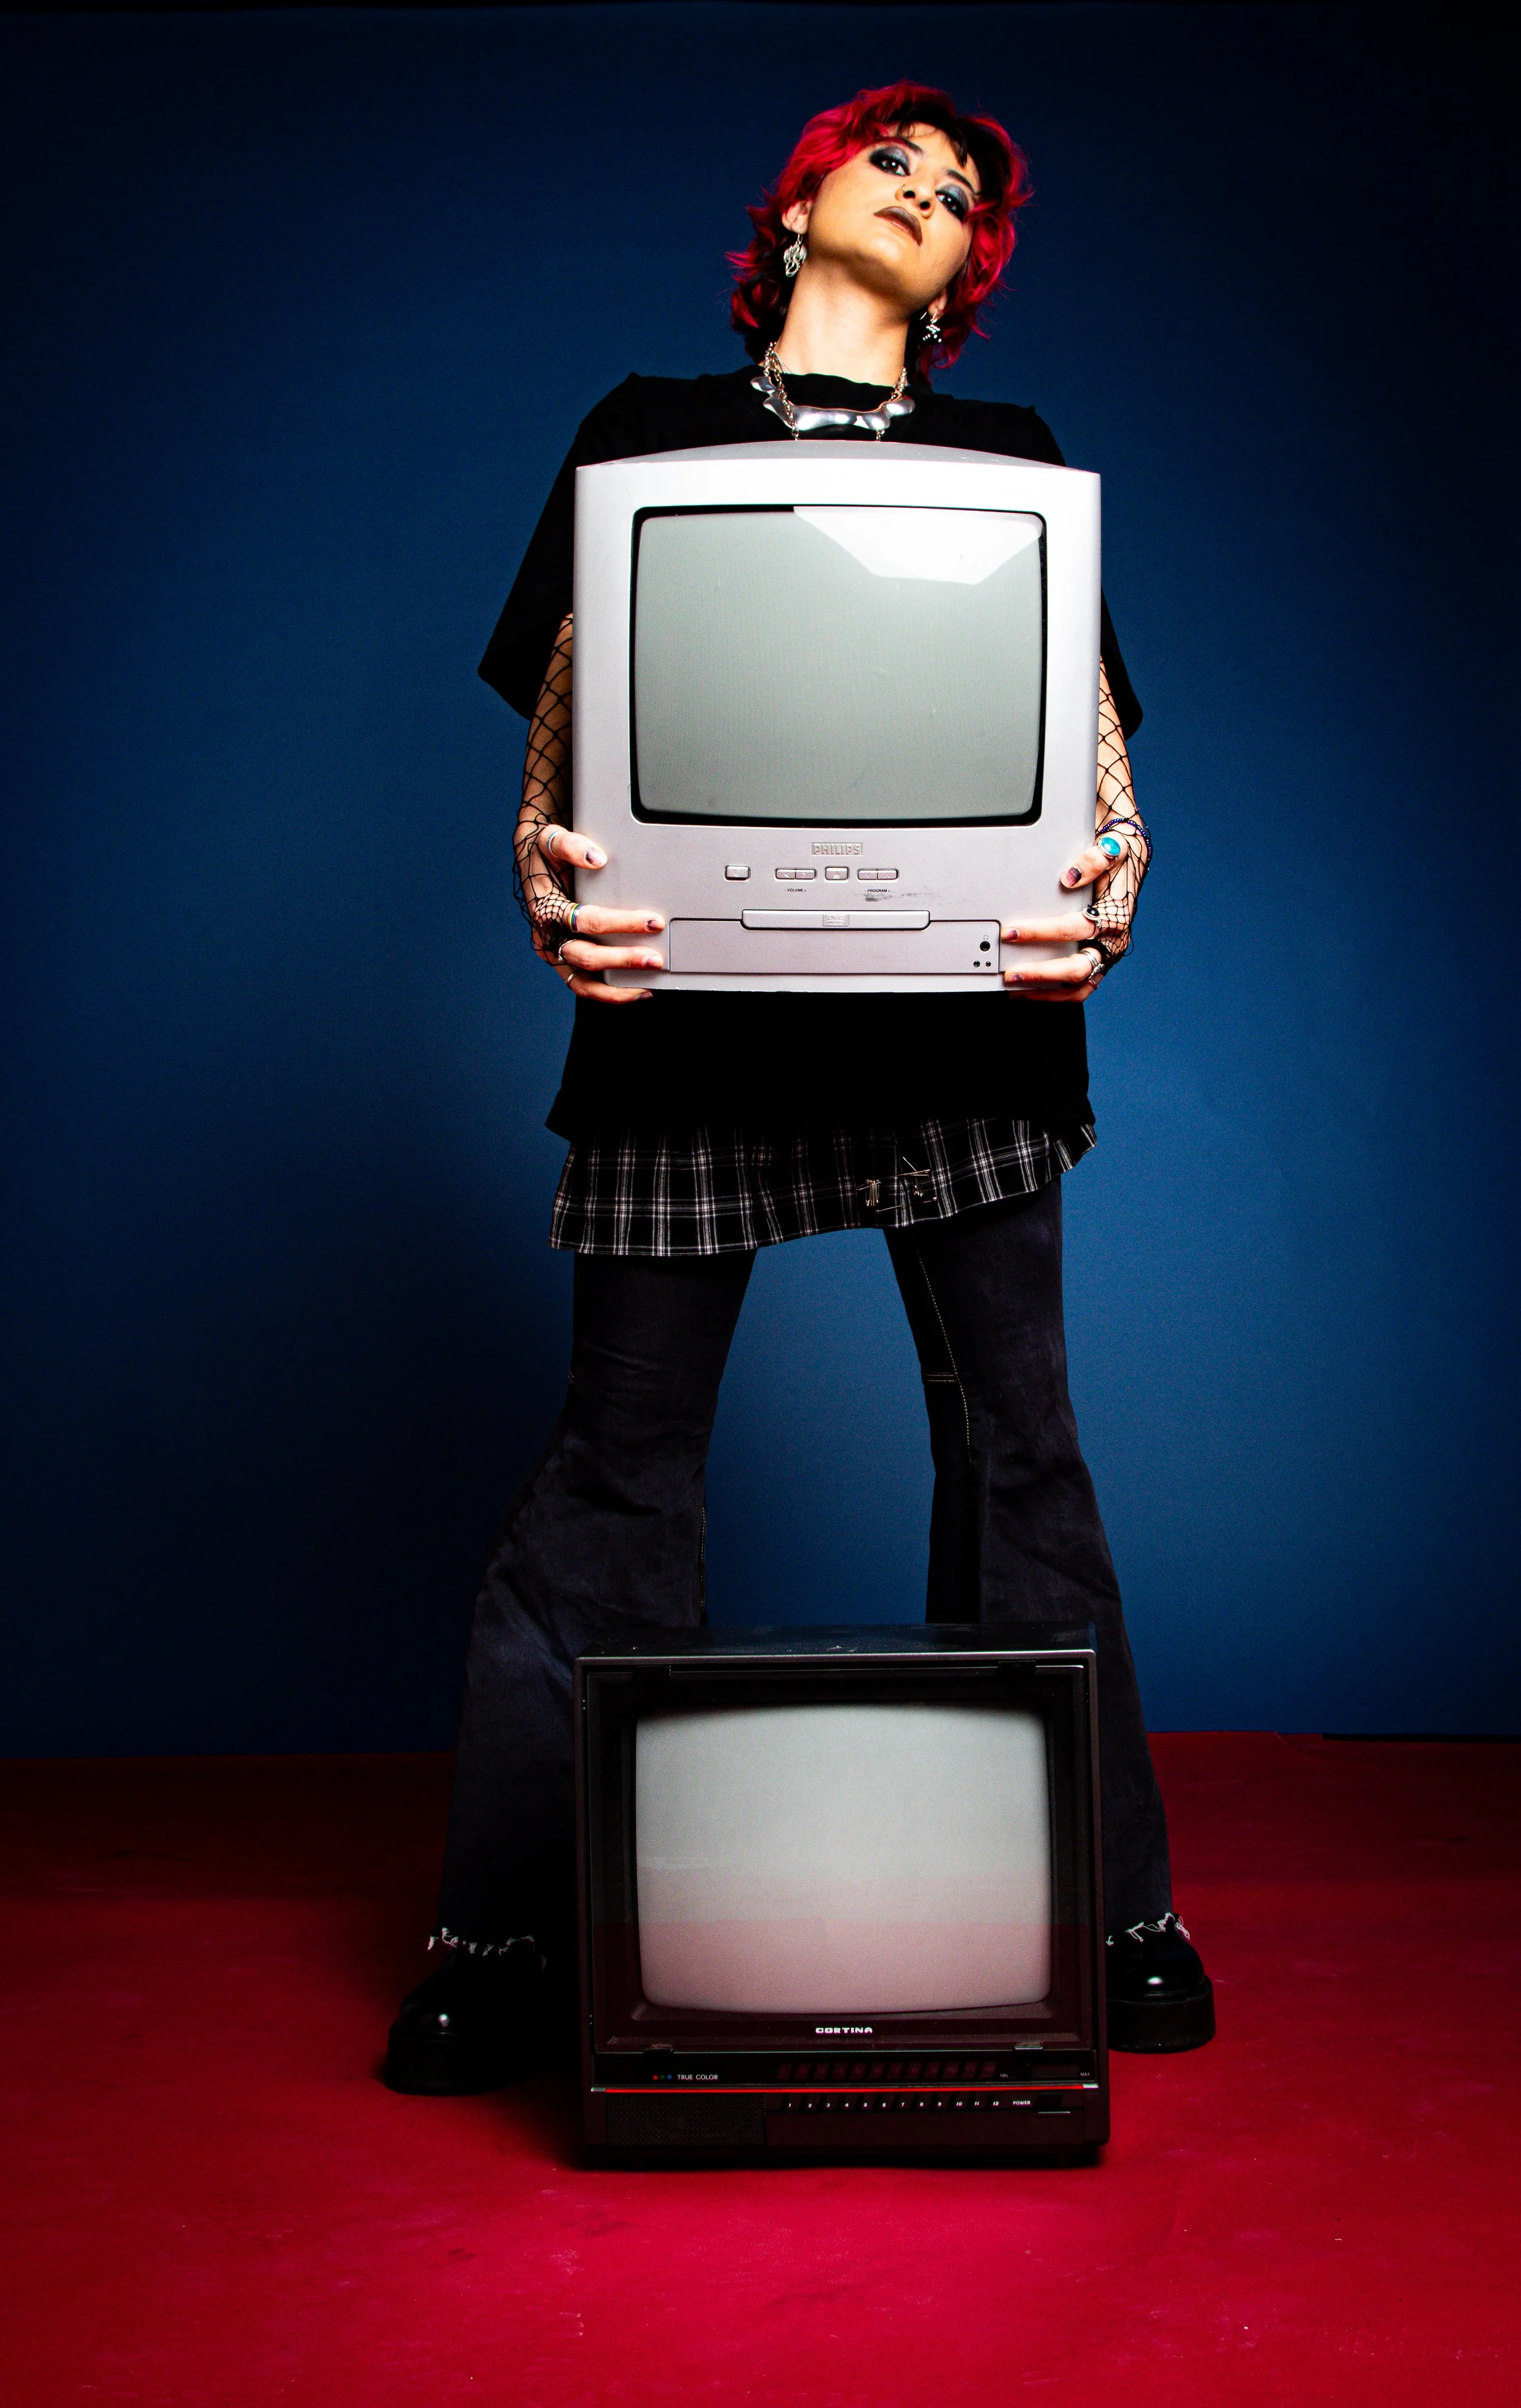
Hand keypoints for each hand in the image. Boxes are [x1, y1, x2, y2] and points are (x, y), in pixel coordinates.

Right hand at [527, 822, 664, 1005]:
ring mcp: (555, 953)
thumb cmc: (544, 853)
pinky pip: (584, 986)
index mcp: (546, 910)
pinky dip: (609, 993)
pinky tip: (634, 991)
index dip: (622, 924)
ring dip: (617, 988)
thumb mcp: (551, 840)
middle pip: (587, 957)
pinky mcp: (563, 961)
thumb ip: (571, 846)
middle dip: (624, 960)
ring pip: (584, 983)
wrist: (531, 860)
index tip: (652, 922)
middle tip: (655, 958)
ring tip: (647, 988)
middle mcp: (547, 937)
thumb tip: (596, 859)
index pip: (587, 922)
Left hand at [998, 834, 1124, 1001]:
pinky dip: (1054, 994)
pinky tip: (1029, 991)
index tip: (1012, 932)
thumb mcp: (1111, 851)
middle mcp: (1112, 943)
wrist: (1128, 865)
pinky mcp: (1098, 964)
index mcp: (1113, 918)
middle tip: (1011, 973)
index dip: (1041, 932)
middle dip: (1040, 973)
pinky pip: (1077, 988)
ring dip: (1045, 991)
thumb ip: (1093, 860)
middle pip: (1076, 968)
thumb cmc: (1116, 861)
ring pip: (1078, 987)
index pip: (1073, 929)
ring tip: (1015, 990)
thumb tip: (1070, 877)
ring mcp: (1105, 956)